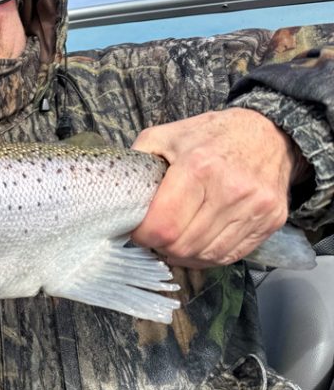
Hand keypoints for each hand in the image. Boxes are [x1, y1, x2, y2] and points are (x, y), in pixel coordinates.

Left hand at [130, 108, 298, 267]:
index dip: (143, 235)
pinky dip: (207, 256)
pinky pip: (229, 256)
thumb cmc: (211, 136)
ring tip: (175, 237)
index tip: (137, 229)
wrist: (270, 133)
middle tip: (155, 234)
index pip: (164, 226)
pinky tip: (196, 242)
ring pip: (205, 256)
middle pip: (183, 246)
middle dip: (161, 245)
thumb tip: (118, 194)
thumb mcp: (166, 135)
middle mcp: (231, 190)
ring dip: (183, 254)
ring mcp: (255, 208)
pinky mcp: (271, 222)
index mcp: (199, 167)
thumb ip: (138, 161)